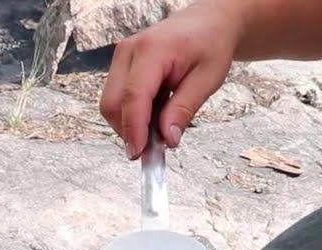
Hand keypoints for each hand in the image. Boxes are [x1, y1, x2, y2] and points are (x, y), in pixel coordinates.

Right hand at [99, 2, 241, 159]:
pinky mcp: (122, 65)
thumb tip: (167, 139)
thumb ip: (184, 109)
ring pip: (111, 104)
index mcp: (153, 49)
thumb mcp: (207, 79)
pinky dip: (133, 114)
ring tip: (162, 126)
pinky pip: (118, 98)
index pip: (134, 96)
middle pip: (113, 103)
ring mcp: (122, 57)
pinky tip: (155, 114)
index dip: (134, 130)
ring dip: (132, 124)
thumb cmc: (210, 44)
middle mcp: (129, 51)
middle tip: (155, 150)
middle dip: (129, 131)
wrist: (207, 23)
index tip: (139, 154)